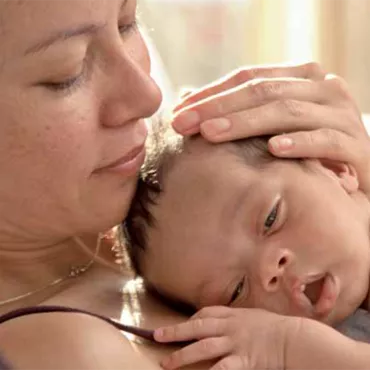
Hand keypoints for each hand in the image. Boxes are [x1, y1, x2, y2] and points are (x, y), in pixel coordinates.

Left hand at [154, 306, 298, 369]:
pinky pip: (223, 368)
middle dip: (176, 331)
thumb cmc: (276, 328)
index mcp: (233, 315)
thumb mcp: (254, 316)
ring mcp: (235, 343)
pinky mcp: (244, 360)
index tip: (182, 325)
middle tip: (157, 335)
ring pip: (203, 347)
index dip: (191, 319)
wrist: (295, 339)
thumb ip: (238, 319)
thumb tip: (225, 324)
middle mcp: (230, 327)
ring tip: (167, 362)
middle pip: (198, 327)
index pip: (206, 313)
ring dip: (184, 355)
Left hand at [171, 63, 369, 195]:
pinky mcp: (358, 145)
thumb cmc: (307, 150)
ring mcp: (342, 114)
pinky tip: (273, 149)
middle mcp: (323, 89)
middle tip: (182, 123)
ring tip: (211, 134)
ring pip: (288, 111)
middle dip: (218, 107)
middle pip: (263, 91)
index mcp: (301, 79)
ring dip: (246, 123)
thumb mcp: (277, 127)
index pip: (249, 78)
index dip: (211, 94)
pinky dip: (300, 143)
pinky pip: (326, 140)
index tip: (178, 112)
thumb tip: (190, 102)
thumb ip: (244, 112)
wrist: (360, 175)